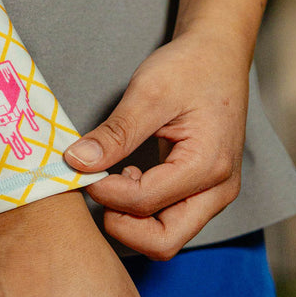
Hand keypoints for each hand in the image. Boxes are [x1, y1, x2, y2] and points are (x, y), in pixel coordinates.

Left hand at [63, 27, 248, 259]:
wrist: (218, 55)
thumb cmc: (189, 68)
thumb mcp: (148, 93)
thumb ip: (115, 133)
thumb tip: (76, 161)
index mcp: (208, 165)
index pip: (146, 202)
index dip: (105, 191)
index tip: (80, 166)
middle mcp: (219, 189)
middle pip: (164, 241)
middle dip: (122, 224)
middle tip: (96, 188)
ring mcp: (215, 194)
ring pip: (167, 235)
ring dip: (131, 217)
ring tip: (112, 176)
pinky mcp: (205, 191)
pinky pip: (171, 219)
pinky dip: (142, 209)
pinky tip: (128, 175)